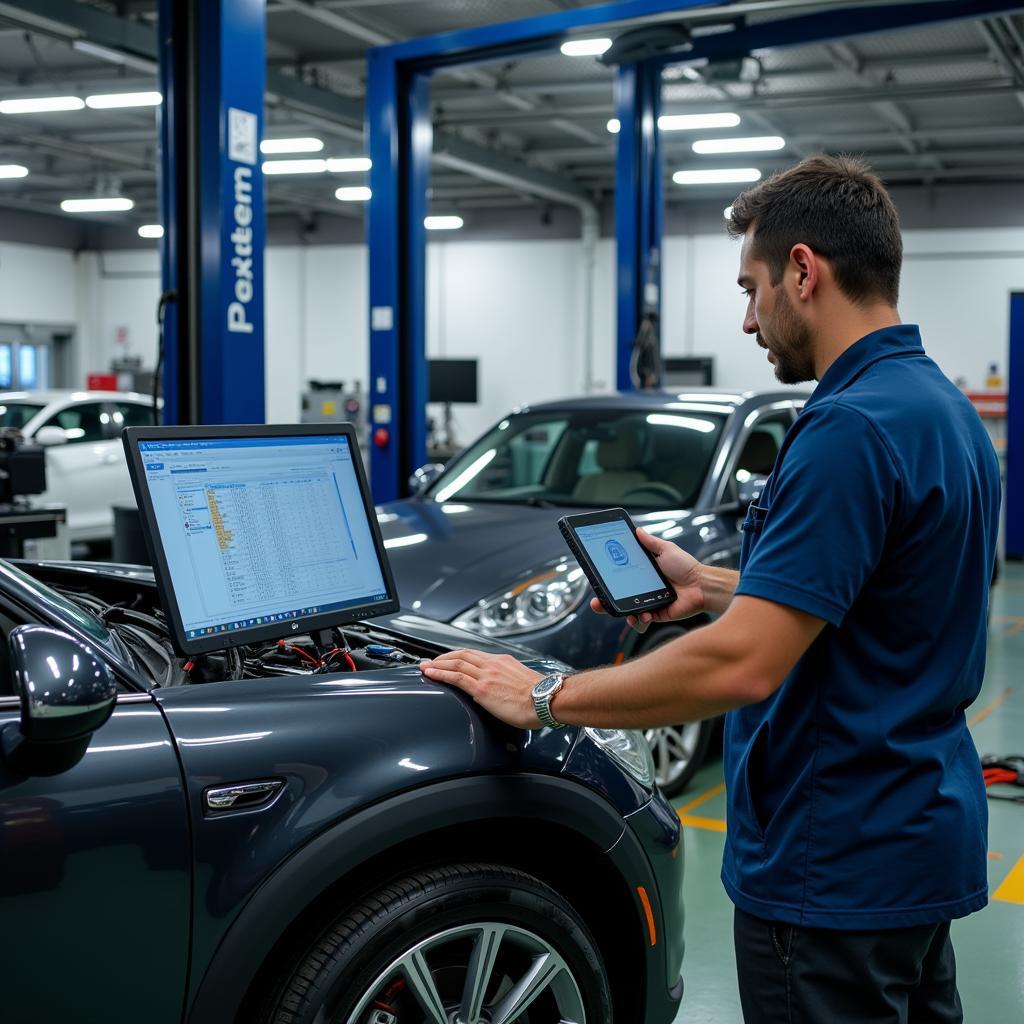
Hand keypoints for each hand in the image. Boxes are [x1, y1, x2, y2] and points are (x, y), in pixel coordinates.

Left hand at [420, 649, 544, 728]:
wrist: (546, 700)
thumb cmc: (539, 696)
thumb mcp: (522, 681)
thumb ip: (509, 680)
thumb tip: (504, 689)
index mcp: (502, 661)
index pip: (474, 654)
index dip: (458, 656)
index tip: (448, 659)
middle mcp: (492, 664)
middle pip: (461, 655)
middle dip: (443, 657)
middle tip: (430, 661)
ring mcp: (486, 675)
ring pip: (455, 663)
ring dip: (437, 664)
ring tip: (425, 667)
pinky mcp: (482, 688)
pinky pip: (456, 677)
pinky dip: (440, 673)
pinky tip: (431, 674)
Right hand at [590, 528, 705, 633]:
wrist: (702, 585)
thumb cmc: (686, 567)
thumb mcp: (666, 550)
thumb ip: (651, 542)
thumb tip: (637, 529)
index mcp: (644, 575)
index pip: (620, 579)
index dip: (607, 582)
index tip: (597, 582)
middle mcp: (644, 589)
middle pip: (619, 597)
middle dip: (605, 603)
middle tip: (597, 603)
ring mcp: (649, 603)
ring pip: (629, 611)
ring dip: (622, 613)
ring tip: (625, 613)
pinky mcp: (657, 614)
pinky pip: (643, 621)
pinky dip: (640, 620)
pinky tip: (642, 615)